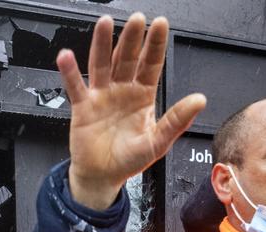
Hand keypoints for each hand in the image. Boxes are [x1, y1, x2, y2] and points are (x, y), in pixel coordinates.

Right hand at [58, 14, 205, 209]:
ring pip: (102, 64)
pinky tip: (66, 57)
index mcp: (143, 96)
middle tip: (136, 19)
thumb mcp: (158, 142)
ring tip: (104, 23)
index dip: (155, 45)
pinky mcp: (83, 107)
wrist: (102, 177)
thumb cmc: (129, 160)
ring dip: (101, 44)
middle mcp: (122, 90)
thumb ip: (177, 120)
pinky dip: (69, 72)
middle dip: (131, 38)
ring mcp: (101, 96)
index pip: (151, 64)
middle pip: (126, 58)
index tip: (160, 25)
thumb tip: (200, 100)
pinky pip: (76, 86)